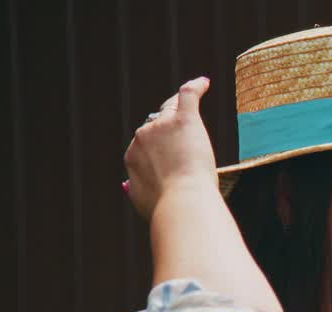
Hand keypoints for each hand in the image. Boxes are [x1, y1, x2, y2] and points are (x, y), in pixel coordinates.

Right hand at [123, 77, 217, 218]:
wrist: (183, 203)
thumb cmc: (167, 208)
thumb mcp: (142, 201)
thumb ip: (135, 189)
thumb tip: (126, 184)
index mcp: (132, 155)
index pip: (147, 142)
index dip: (162, 149)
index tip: (174, 162)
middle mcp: (142, 136)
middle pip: (158, 124)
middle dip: (170, 134)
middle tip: (188, 152)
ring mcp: (162, 126)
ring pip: (172, 111)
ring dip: (182, 118)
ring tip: (196, 132)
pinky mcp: (183, 120)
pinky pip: (188, 95)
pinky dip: (196, 87)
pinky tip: (205, 83)